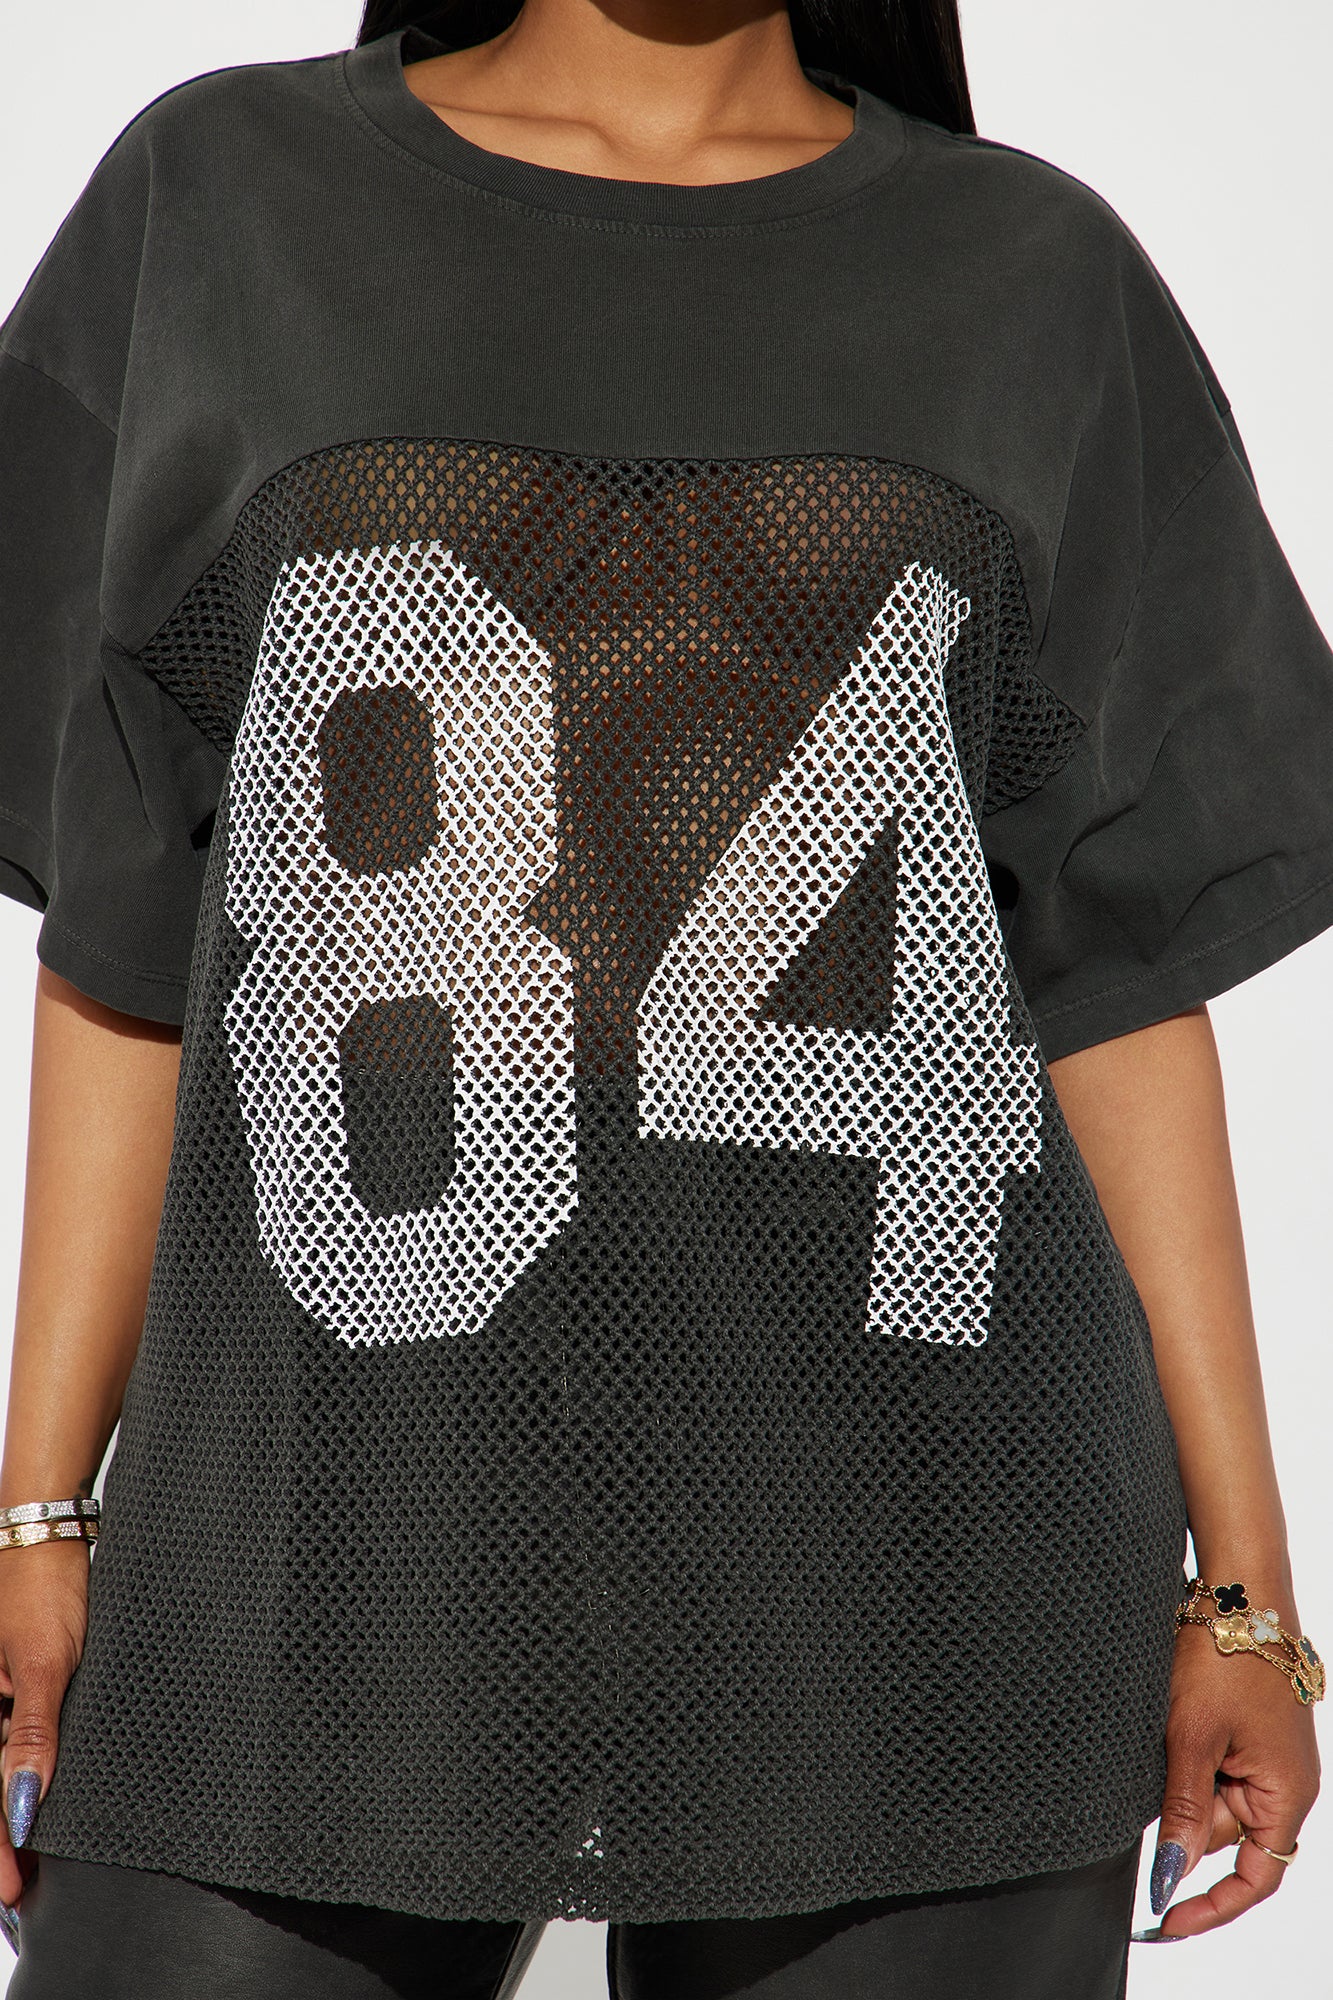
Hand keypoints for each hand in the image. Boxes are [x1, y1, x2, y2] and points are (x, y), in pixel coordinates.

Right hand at [0, 1540, 90, 1907]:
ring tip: (29, 1869)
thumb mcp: (42, 1662)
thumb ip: (32, 1735)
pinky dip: (20, 1780)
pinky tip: (36, 1804)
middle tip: (23, 1893)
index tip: (15, 1891)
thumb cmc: (42, 1584)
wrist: (47, 1531)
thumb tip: (25, 1809)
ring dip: (9, 1818)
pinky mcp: (9, 1690)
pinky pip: (7, 1745)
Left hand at [1151, 1619, 1320, 1935]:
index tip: (1165, 1921)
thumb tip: (1170, 1875)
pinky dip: (1187, 1758)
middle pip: (1224, 1834)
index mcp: (1286, 1794)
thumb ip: (1182, 1809)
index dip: (1211, 1907)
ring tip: (1171, 1725)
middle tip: (1160, 1761)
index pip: (1256, 1879)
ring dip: (1181, 1778)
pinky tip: (1174, 1724)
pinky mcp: (1249, 1735)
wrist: (1238, 1588)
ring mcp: (1267, 1758)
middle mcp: (1284, 1784)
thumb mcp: (1193, 1736)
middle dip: (1183, 1814)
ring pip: (1211, 1798)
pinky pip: (1212, 1766)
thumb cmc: (1226, 1654)